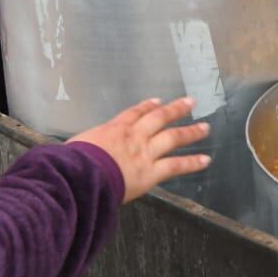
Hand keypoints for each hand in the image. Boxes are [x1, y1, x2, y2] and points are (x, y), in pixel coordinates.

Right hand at [72, 97, 211, 202]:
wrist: (80, 175)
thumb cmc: (72, 162)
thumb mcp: (75, 146)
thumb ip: (82, 147)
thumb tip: (71, 153)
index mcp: (113, 129)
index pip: (134, 114)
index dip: (147, 107)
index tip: (158, 102)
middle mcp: (133, 137)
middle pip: (159, 119)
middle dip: (175, 110)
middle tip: (191, 102)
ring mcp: (144, 153)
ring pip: (172, 138)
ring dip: (190, 132)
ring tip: (205, 128)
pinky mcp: (151, 173)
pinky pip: (176, 166)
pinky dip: (192, 163)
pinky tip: (206, 160)